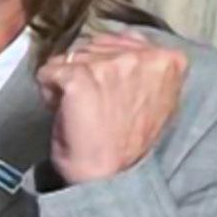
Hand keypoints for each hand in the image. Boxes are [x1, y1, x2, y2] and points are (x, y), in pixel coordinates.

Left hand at [37, 31, 187, 183]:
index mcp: (169, 60)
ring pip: (68, 57)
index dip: (105, 66)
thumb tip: (121, 46)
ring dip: (66, 82)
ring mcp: (111, 65)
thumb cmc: (126, 141)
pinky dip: (48, 91)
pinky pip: (47, 71)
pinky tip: (64, 112)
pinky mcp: (81, 78)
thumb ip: (145, 68)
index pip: (120, 39)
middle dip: (84, 72)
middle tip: (93, 105)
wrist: (109, 176)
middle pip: (92, 45)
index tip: (109, 93)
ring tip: (81, 110)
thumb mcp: (154, 97)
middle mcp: (143, 57)